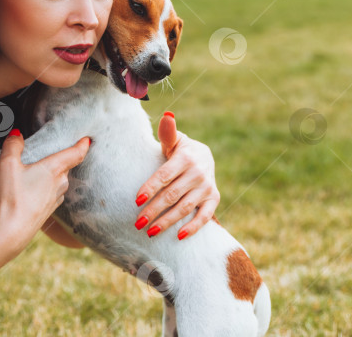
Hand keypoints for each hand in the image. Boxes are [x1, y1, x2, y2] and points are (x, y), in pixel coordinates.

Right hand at [0, 129, 90, 252]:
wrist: (14, 230)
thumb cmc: (14, 197)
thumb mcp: (8, 165)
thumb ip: (13, 146)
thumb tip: (16, 135)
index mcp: (54, 168)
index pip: (76, 153)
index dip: (83, 144)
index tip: (88, 138)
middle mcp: (61, 182)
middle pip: (65, 165)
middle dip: (59, 157)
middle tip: (50, 151)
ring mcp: (57, 197)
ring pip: (59, 179)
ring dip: (51, 173)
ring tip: (36, 170)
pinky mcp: (50, 209)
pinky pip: (52, 192)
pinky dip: (46, 187)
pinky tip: (32, 189)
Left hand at [133, 111, 220, 239]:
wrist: (204, 156)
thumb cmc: (180, 150)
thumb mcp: (174, 140)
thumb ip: (168, 133)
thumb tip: (167, 115)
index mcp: (186, 157)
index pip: (165, 175)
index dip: (151, 187)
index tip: (137, 200)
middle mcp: (199, 172)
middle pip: (172, 195)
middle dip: (154, 210)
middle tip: (137, 223)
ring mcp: (207, 187)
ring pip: (185, 207)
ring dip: (167, 221)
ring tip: (150, 232)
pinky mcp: (215, 198)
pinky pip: (205, 216)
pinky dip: (193, 227)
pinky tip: (179, 237)